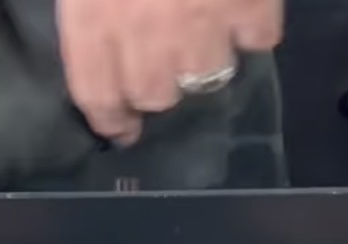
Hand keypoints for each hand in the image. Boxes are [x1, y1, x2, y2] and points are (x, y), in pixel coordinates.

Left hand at [56, 0, 282, 145]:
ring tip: (204, 30)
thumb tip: (95, 30)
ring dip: (205, 59)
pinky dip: (253, 30)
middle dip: (158, 84)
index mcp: (92, 16)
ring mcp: (200, 27)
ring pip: (207, 75)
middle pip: (155, 95)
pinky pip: (258, 39)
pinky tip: (245, 13)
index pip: (96, 95)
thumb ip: (89, 7)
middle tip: (163, 62)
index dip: (110, 117)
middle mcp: (144, 35)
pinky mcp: (248, 7)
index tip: (122, 127)